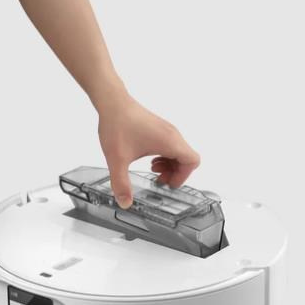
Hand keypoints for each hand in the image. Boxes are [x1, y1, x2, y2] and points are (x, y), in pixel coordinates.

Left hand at [97, 93, 200, 207]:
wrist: (112, 102)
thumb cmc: (118, 124)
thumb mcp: (117, 160)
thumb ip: (121, 183)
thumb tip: (125, 202)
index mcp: (169, 142)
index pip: (192, 161)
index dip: (183, 177)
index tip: (168, 184)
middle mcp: (172, 135)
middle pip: (187, 158)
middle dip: (175, 173)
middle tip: (159, 180)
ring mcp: (167, 130)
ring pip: (179, 152)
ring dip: (170, 164)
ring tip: (153, 170)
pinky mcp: (160, 128)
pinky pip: (171, 145)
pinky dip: (165, 156)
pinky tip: (149, 159)